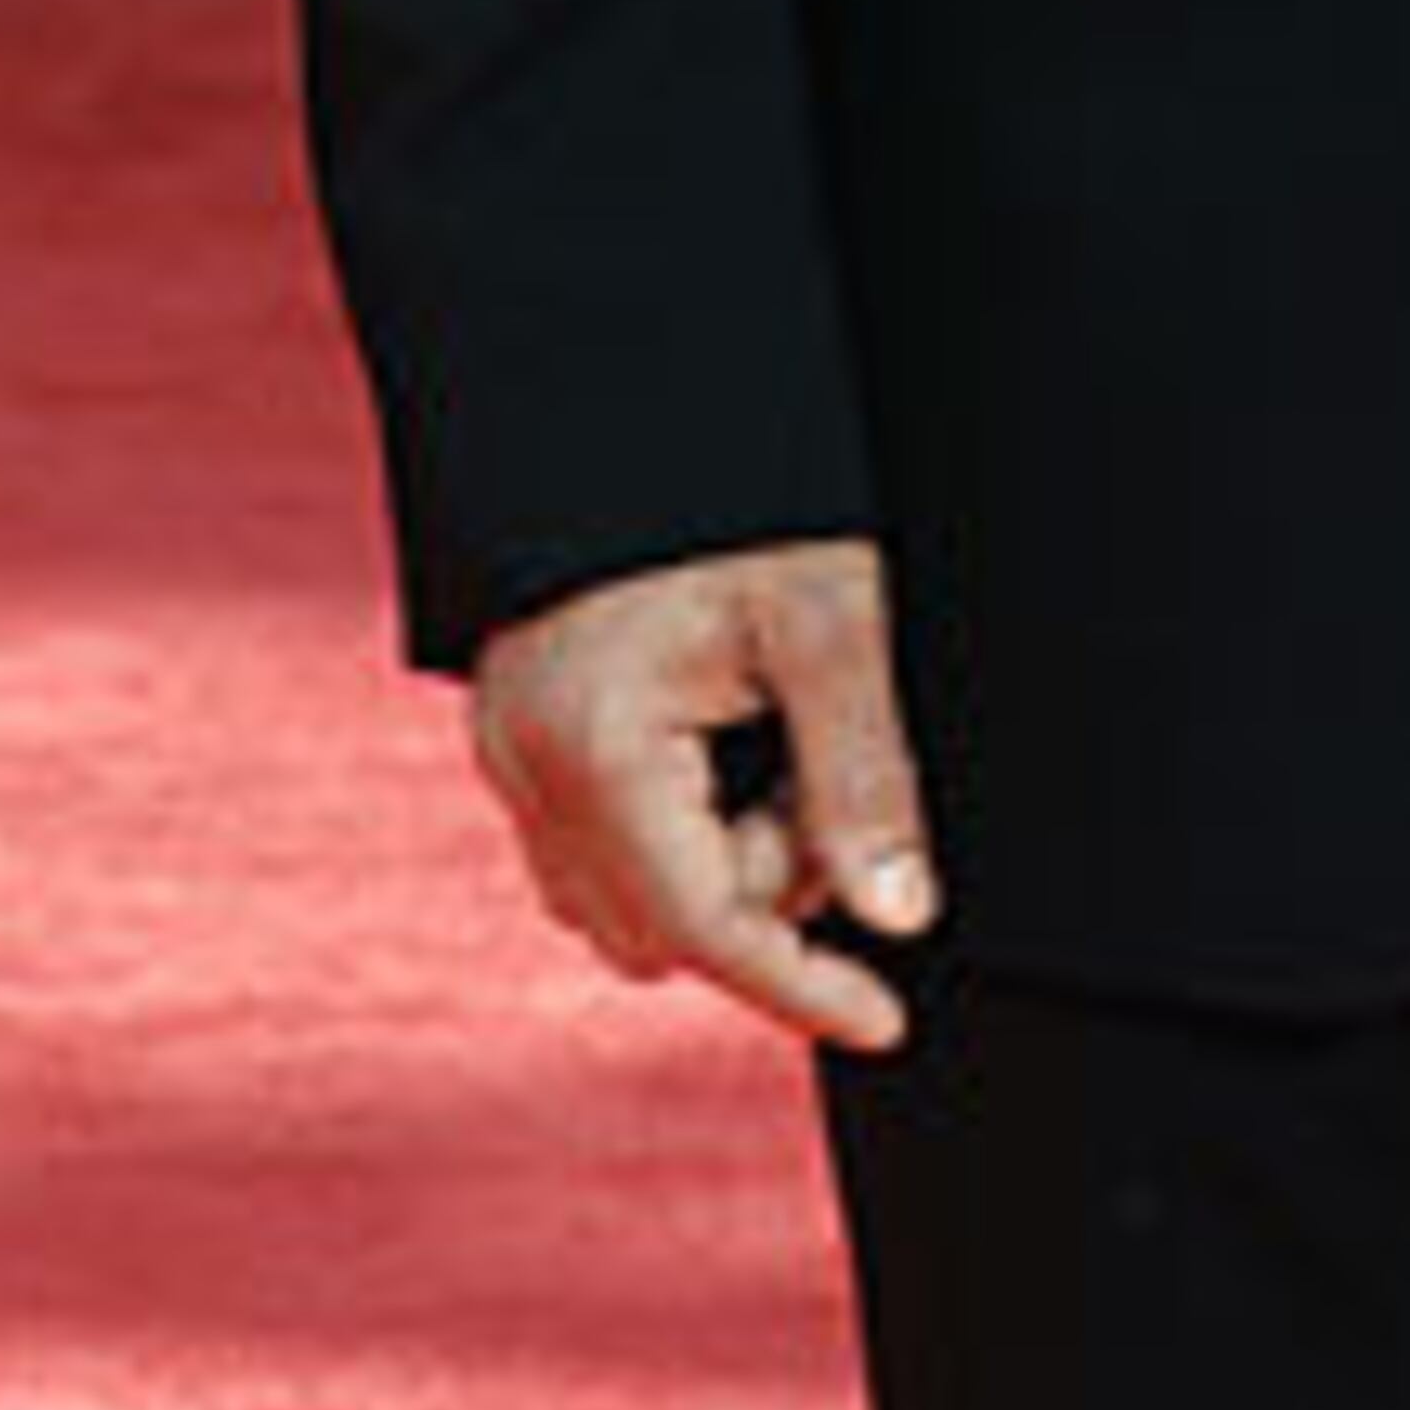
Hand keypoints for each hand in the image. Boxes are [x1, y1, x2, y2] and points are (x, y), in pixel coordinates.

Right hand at [470, 537, 939, 1049]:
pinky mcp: (519, 734)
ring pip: (630, 897)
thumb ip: (862, 773)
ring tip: (775, 730)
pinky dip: (676, 825)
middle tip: (820, 758)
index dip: (801, 985)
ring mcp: (510, 752)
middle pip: (666, 927)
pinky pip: (599, 844)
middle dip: (764, 880)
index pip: (704, 928)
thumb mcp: (828, 618)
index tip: (886, 1019)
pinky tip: (727, 730)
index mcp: (592, 744)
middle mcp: (527, 764)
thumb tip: (900, 916)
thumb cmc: (741, 494)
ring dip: (720, 856)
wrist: (632, 390)